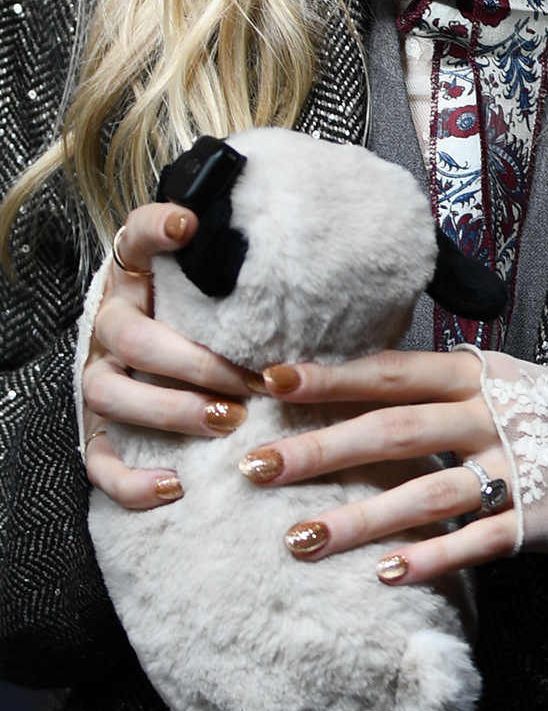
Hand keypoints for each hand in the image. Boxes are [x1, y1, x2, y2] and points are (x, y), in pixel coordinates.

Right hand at [81, 206, 262, 510]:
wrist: (164, 348)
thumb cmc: (207, 314)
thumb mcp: (217, 280)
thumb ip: (237, 261)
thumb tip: (287, 243)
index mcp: (136, 279)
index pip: (136, 238)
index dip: (156, 229)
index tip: (188, 225)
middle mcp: (111, 326)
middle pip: (135, 339)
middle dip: (194, 362)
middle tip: (249, 382)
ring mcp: (100, 378)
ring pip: (111, 395)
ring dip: (170, 411)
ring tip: (226, 422)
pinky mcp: (98, 429)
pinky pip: (100, 460)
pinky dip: (131, 480)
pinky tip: (174, 485)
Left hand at [236, 348, 516, 583]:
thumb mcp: (505, 386)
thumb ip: (440, 389)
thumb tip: (352, 383)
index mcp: (480, 376)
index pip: (395, 371)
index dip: (333, 376)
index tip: (269, 381)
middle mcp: (495, 414)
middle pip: (396, 430)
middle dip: (321, 449)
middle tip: (256, 467)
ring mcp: (520, 466)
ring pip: (427, 492)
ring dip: (360, 518)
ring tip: (300, 540)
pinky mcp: (541, 518)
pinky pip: (479, 540)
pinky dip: (433, 558)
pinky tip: (386, 575)